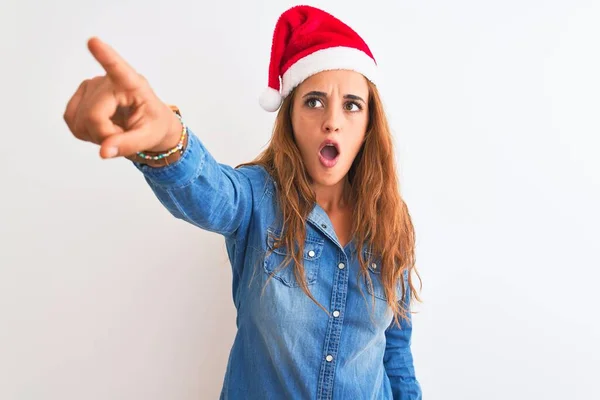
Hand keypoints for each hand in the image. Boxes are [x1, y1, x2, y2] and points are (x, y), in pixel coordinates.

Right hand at [63, 37, 181, 158]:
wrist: (149, 125)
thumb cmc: (153, 125)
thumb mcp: (150, 138)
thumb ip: (129, 145)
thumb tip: (104, 151)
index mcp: (133, 85)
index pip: (119, 69)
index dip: (105, 56)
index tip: (94, 42)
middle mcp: (109, 80)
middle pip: (93, 116)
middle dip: (105, 135)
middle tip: (123, 137)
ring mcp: (91, 86)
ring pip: (80, 121)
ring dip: (96, 135)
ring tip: (115, 130)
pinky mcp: (80, 95)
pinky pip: (72, 121)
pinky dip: (85, 133)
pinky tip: (101, 129)